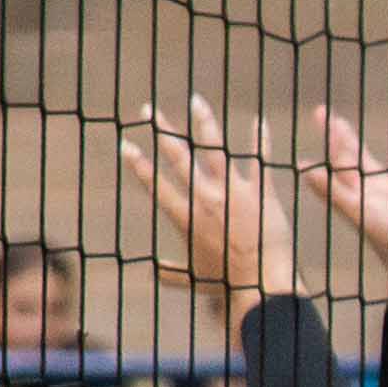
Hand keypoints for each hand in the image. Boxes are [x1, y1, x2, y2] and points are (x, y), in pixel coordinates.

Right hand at [123, 94, 302, 306]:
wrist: (260, 284)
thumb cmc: (227, 285)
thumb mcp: (194, 279)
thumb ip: (172, 273)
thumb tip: (153, 273)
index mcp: (186, 217)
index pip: (156, 184)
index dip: (138, 164)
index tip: (126, 144)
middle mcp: (205, 199)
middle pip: (179, 158)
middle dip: (163, 132)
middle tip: (150, 110)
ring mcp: (232, 192)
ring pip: (214, 149)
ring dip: (203, 123)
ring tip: (196, 101)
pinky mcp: (260, 192)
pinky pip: (260, 160)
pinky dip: (261, 141)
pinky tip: (260, 122)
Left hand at [305, 104, 387, 300]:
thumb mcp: (358, 212)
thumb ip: (333, 191)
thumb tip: (303, 169)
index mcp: (363, 193)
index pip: (342, 161)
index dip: (331, 140)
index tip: (320, 115)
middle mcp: (383, 192)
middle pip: (363, 159)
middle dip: (348, 138)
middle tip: (334, 116)